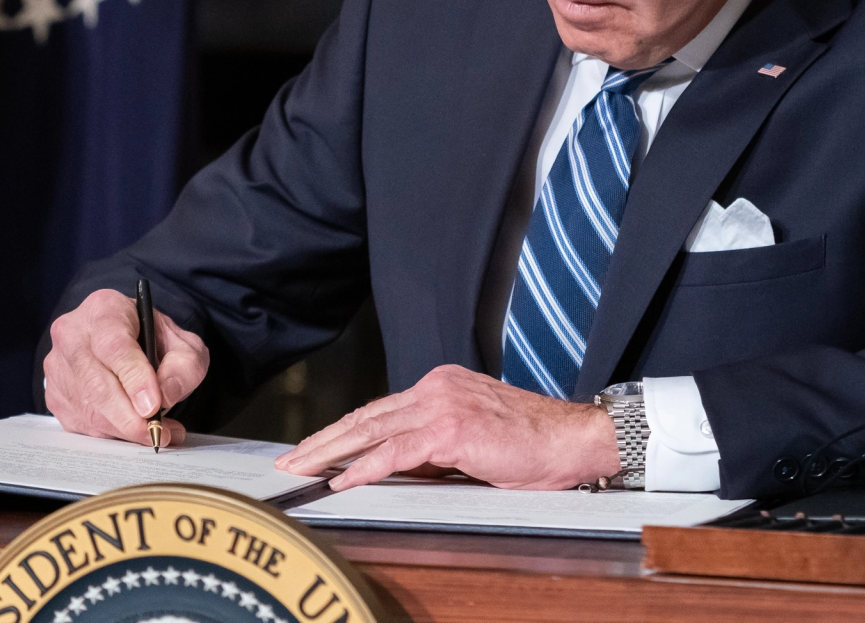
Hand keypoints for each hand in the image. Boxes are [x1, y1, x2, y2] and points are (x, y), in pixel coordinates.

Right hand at [43, 288, 209, 447]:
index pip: (114, 346)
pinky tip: (134, 430)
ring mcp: (58, 366)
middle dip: (129, 417)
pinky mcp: (54, 395)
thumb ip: (183, 366)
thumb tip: (166, 396)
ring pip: (89, 410)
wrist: (124, 339)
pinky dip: (112, 435)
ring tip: (158, 432)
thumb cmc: (152, 339)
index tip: (153, 406)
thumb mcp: (182, 344)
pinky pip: (82, 425)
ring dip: (125, 430)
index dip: (134, 379)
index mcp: (104, 310)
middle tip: (158, 432)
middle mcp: (72, 335)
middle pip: (96, 384)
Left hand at [275, 364, 618, 490]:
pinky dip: (365, 467)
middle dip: (323, 440)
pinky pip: (396, 451)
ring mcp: (442, 405)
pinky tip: (343, 479)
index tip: (315, 449)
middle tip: (291, 460)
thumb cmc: (533, 443)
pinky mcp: (451, 429)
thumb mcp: (473, 439)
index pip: (379, 410)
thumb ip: (433, 445)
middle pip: (366, 415)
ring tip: (303, 469)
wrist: (573, 440)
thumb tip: (395, 466)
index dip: (343, 430)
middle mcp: (436, 387)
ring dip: (331, 452)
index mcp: (440, 385)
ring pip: (372, 429)